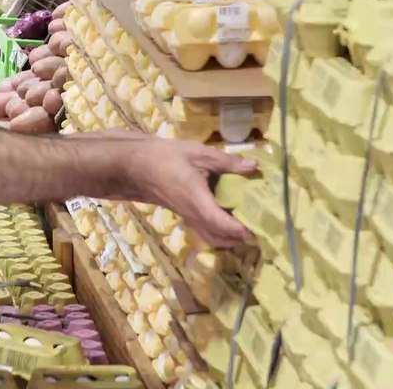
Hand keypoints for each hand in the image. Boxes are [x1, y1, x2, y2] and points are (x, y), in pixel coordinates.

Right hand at [96, 133, 256, 248]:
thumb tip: (253, 167)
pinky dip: (218, 230)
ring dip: (228, 237)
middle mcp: (192, 214)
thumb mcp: (198, 153)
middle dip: (238, 239)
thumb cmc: (165, 157)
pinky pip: (203, 229)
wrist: (135, 165)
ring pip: (210, 236)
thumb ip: (227, 162)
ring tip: (246, 226)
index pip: (221, 223)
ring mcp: (186, 216)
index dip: (239, 230)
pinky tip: (226, 217)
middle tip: (258, 230)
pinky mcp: (183, 213)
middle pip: (218, 237)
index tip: (257, 230)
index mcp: (197, 200)